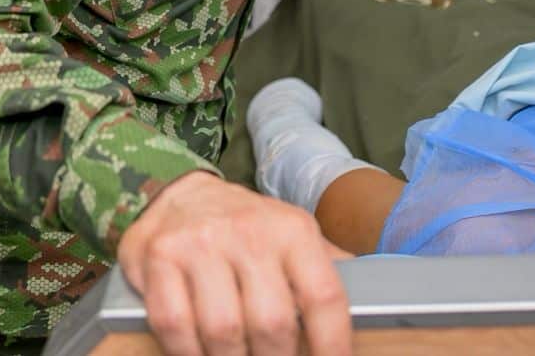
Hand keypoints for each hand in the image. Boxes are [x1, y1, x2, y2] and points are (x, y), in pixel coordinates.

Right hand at [117, 171, 351, 355]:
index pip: (324, 297)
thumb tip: (377, 297)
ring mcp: (200, 243)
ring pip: (223, 331)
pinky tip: (198, 354)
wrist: (177, 194)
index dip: (333, 346)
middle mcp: (248, 232)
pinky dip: (188, 353)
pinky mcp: (158, 257)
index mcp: (292, 230)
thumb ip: (325, 268)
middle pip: (272, 324)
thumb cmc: (244, 228)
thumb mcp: (291, 235)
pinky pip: (175, 325)